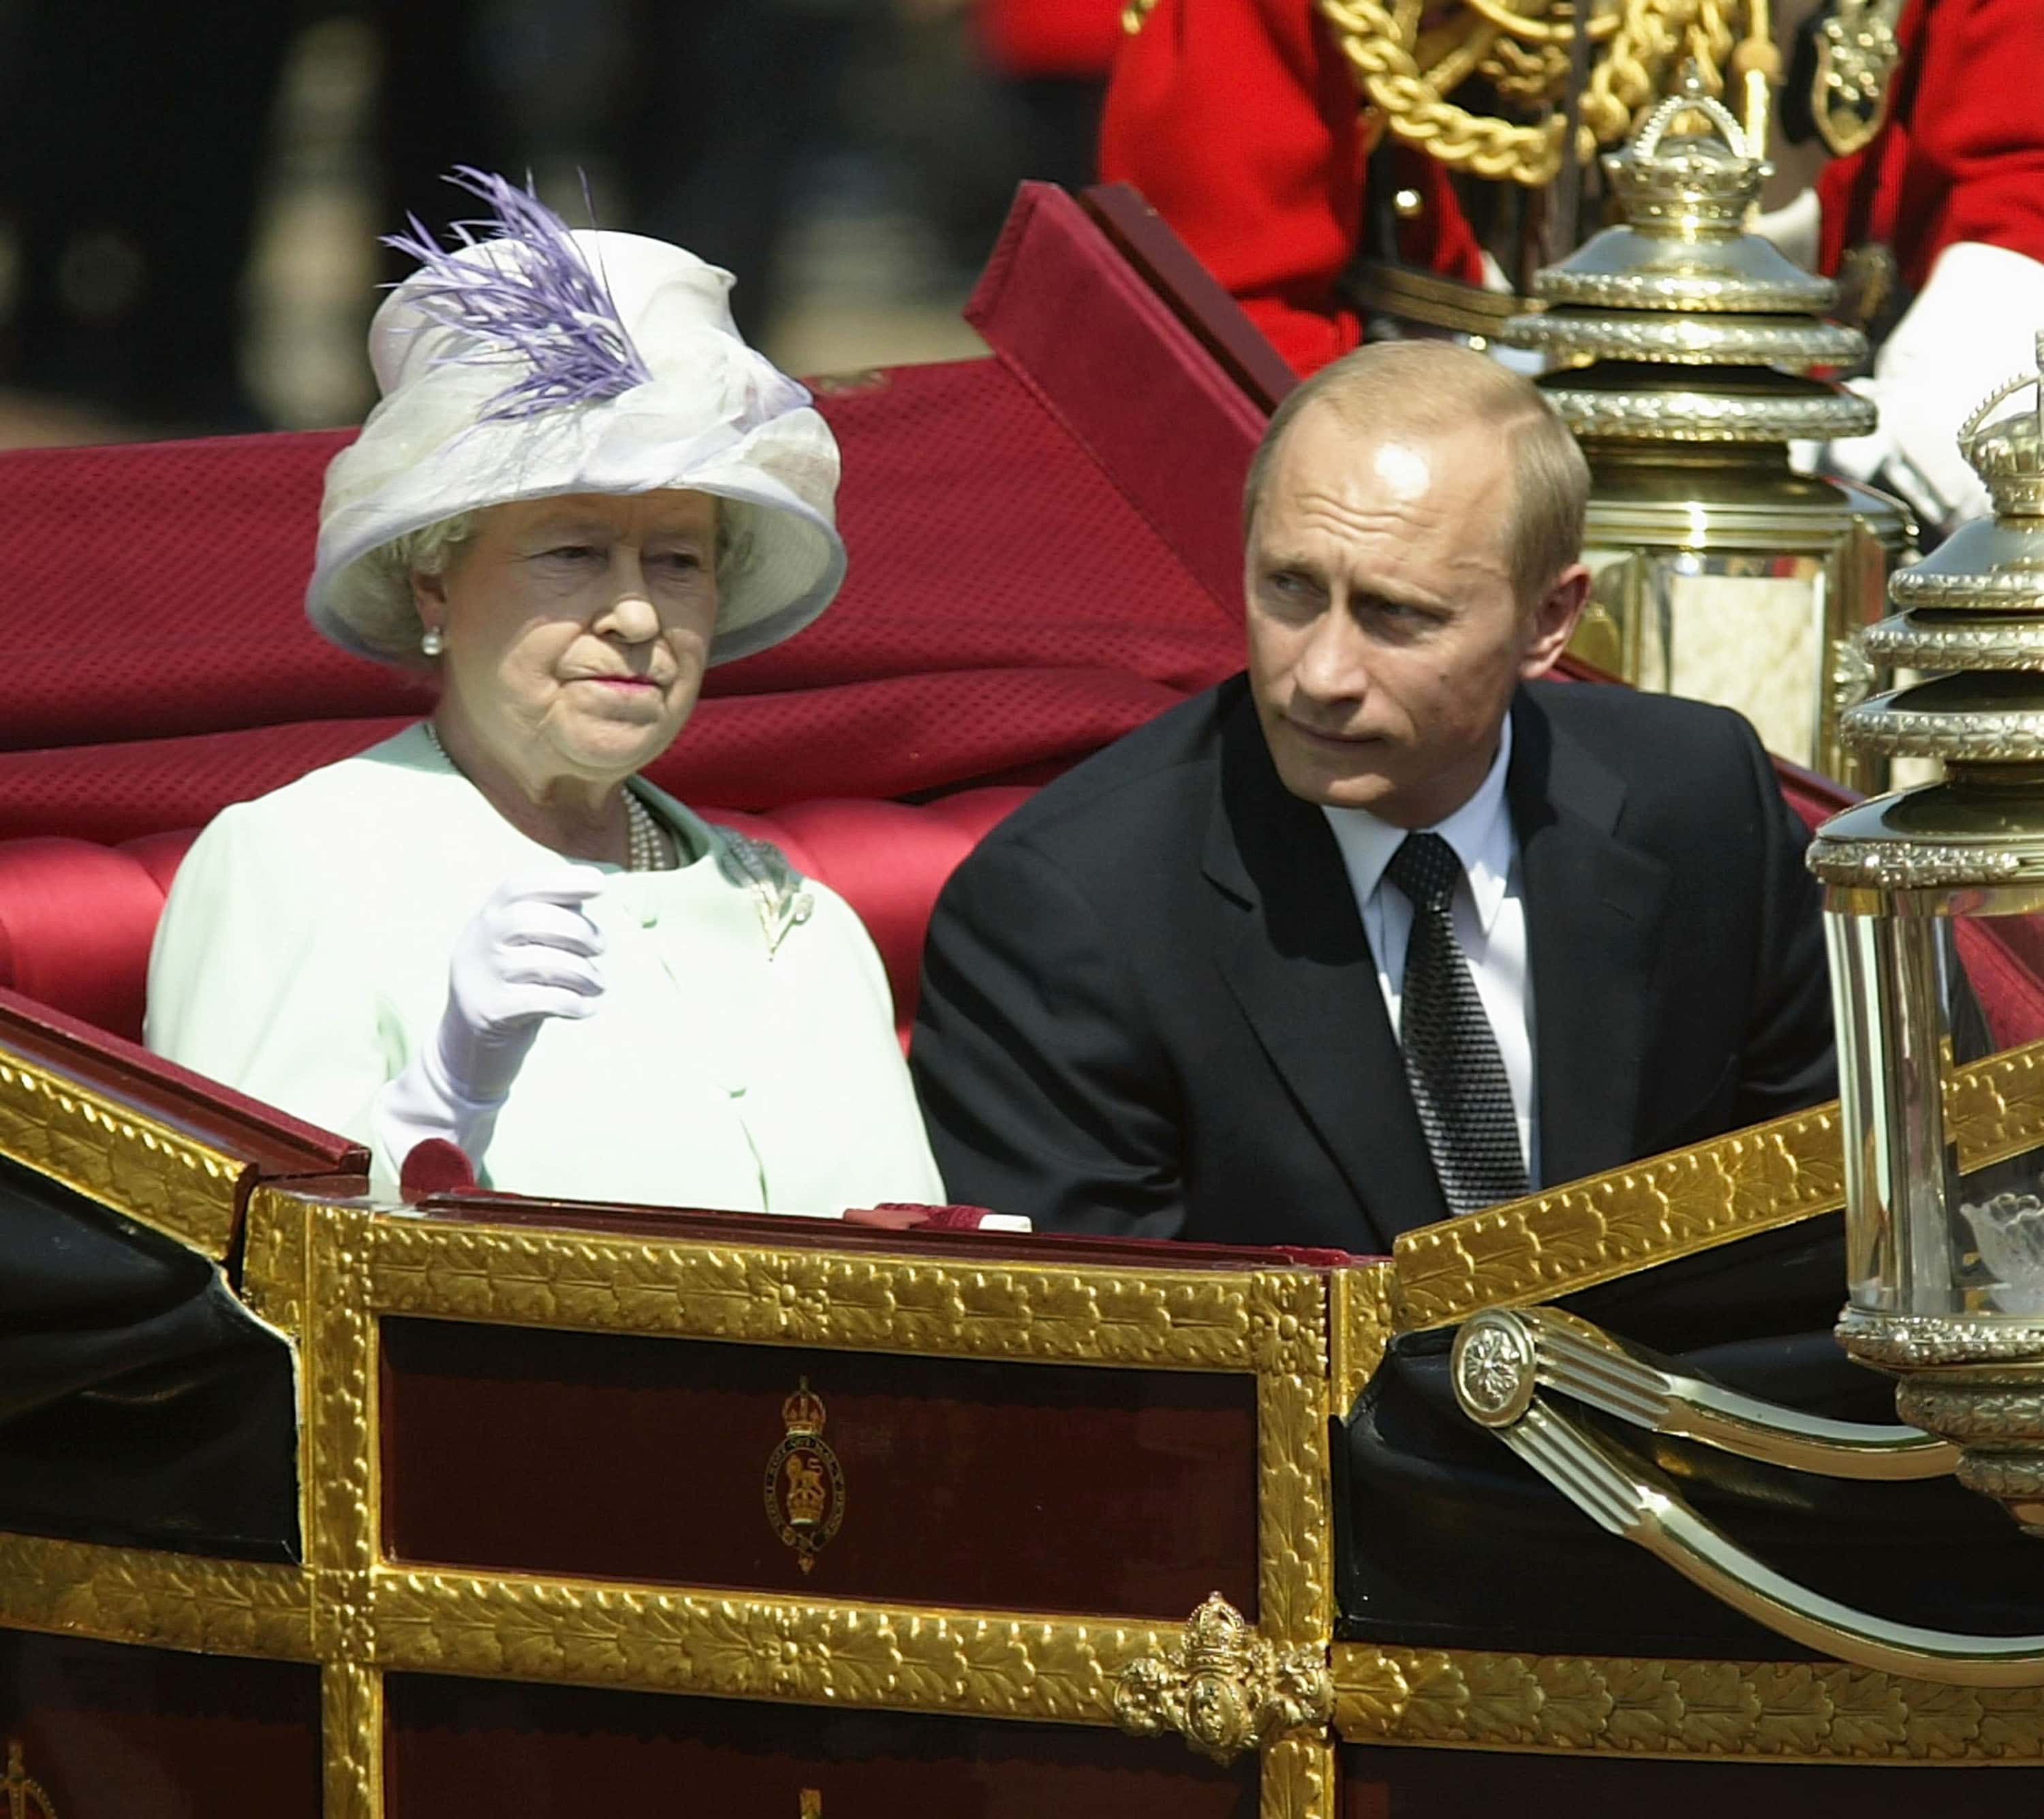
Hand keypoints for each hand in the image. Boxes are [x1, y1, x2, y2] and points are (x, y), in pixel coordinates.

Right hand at [435, 866, 608, 1103]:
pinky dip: (574, 1003)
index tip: (600, 884)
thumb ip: (551, 920)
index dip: (561, 880)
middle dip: (577, 930)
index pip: (518, 886)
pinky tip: (588, 1008)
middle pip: (531, 920)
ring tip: (599, 985)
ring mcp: (478, 976)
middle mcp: (477, 941)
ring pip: (541, 962)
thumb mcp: (524, 949)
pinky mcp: (488, 1011)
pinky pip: (541, 1000)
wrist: (469, 1049)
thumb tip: (588, 893)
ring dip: (583, 973)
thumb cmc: (515, 987)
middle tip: (601, 947)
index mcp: (487, 917)